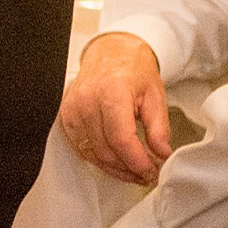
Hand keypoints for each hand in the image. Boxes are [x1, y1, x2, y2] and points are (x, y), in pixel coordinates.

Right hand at [59, 31, 171, 185]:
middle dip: (129, 169)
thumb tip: (162, 155)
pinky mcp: (66, 118)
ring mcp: (72, 111)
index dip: (138, 162)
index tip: (152, 171)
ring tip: (135, 171)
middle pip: (106, 151)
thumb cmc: (131, 70)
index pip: (121, 139)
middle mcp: (87, 102)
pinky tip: (117, 162)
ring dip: (115, 169)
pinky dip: (100, 160)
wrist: (111, 53)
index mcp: (111, 93)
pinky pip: (82, 148)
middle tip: (148, 174)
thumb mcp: (155, 96)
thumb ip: (159, 129)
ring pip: (93, 154)